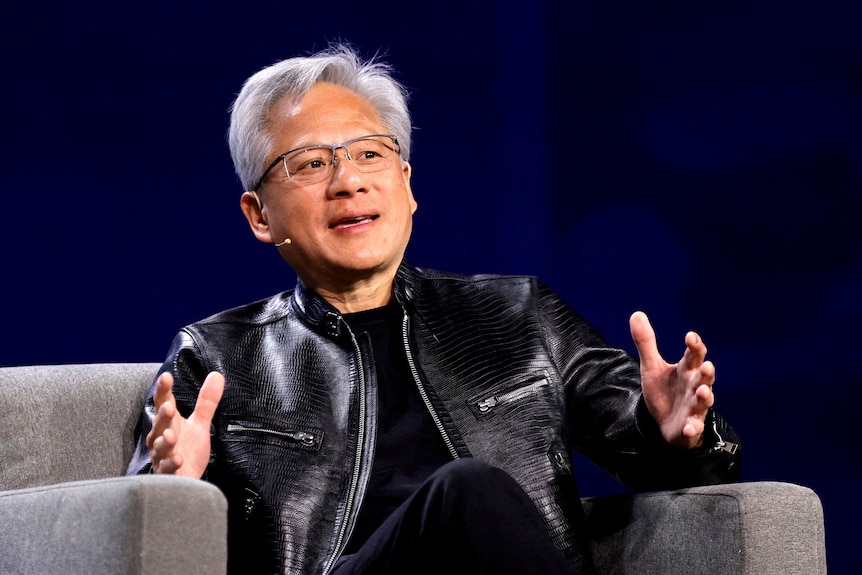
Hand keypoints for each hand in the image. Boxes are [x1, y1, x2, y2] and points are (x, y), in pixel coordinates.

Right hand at [146, 370, 224, 476]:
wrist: (186, 481)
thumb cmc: (188, 450)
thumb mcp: (200, 424)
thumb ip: (206, 402)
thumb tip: (217, 375)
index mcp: (169, 423)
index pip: (164, 403)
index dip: (164, 391)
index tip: (166, 377)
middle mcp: (161, 438)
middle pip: (159, 425)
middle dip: (163, 416)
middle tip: (169, 408)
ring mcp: (163, 457)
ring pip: (160, 448)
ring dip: (165, 441)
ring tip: (171, 435)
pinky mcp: (168, 475)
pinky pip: (166, 469)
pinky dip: (171, 464)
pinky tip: (178, 459)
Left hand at [629, 311, 714, 448]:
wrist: (665, 423)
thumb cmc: (664, 391)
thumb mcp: (651, 366)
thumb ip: (646, 342)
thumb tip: (636, 314)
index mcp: (686, 370)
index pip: (694, 355)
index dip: (694, 346)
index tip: (690, 336)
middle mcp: (694, 387)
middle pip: (704, 377)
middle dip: (707, 373)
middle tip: (707, 366)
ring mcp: (694, 407)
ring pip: (703, 401)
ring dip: (704, 397)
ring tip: (702, 392)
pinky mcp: (690, 426)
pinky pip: (693, 427)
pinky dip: (692, 427)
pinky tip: (688, 427)